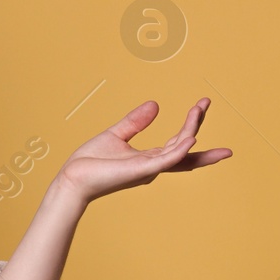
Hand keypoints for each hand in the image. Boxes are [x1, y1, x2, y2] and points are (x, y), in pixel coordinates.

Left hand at [57, 97, 230, 204]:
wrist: (73, 178)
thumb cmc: (91, 163)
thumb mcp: (116, 135)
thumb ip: (136, 122)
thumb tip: (156, 104)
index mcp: (149, 158)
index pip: (178, 141)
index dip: (192, 123)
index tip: (202, 104)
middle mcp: (153, 165)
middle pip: (186, 148)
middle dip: (198, 125)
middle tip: (207, 101)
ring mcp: (148, 169)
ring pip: (179, 150)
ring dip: (191, 130)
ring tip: (199, 110)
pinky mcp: (140, 171)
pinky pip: (165, 161)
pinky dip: (180, 151)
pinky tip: (191, 138)